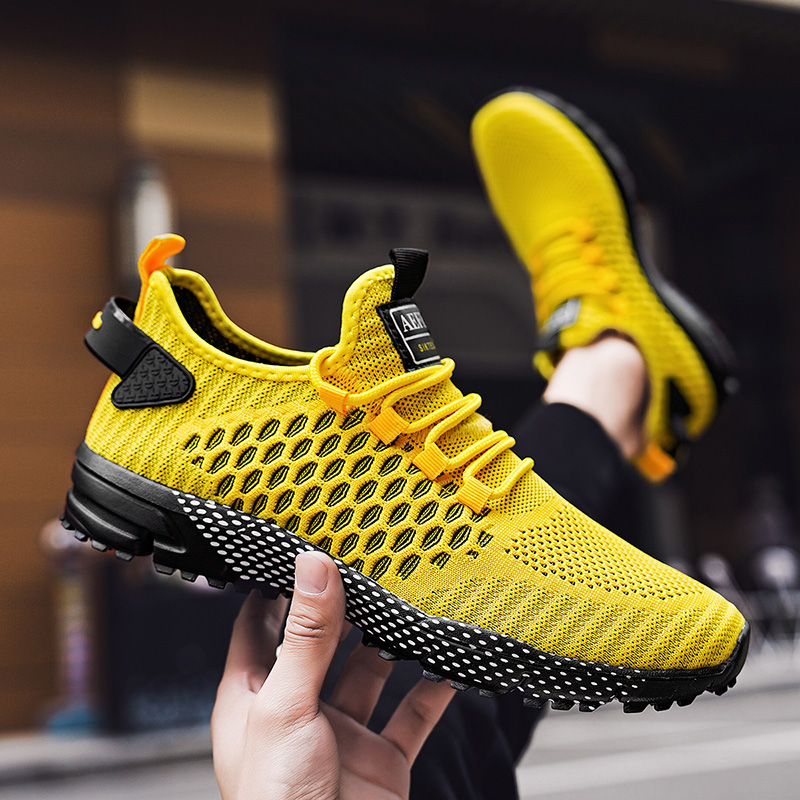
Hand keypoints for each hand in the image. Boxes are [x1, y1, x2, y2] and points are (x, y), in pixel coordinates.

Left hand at [212, 551, 454, 799]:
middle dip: (345, 607)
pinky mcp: (381, 757)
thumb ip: (306, 637)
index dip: (278, 586)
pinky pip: (412, 712)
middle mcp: (298, 709)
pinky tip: (448, 662)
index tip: (304, 549)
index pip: (260, 624)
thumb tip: (312, 569)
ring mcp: (342, 732)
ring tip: (408, 601)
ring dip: (391, 642)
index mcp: (254, 696)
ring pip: (371, 671)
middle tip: (369, 565)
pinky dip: (433, 688)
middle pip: (322, 641)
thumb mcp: (287, 706)